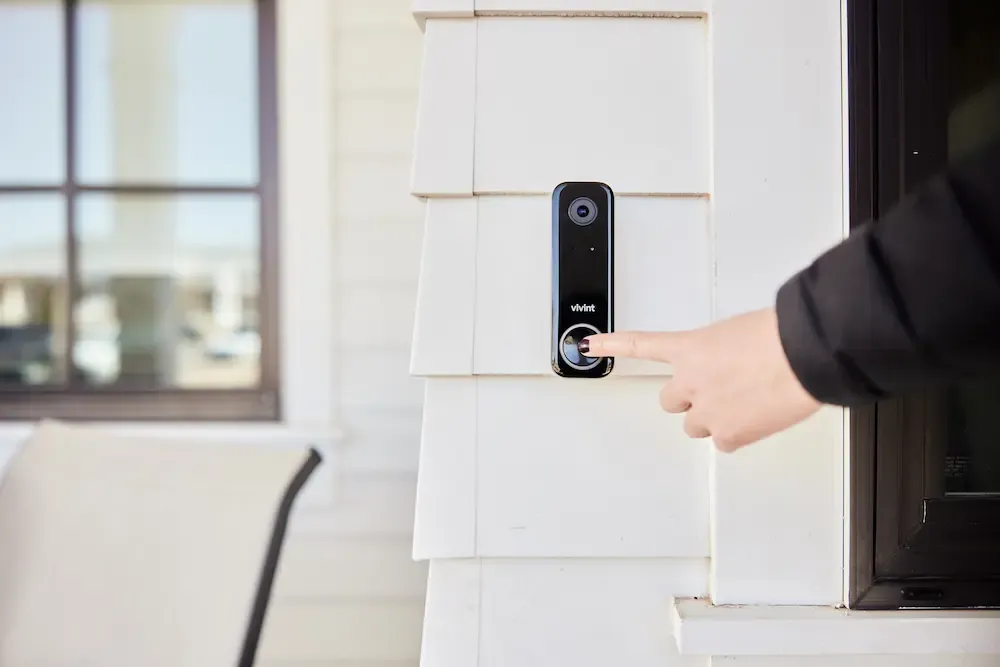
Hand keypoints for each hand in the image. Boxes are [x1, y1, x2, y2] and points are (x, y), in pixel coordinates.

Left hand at [580, 307, 821, 451]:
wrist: (802, 355)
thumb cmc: (781, 336)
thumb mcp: (742, 331)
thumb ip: (725, 350)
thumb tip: (734, 365)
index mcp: (691, 348)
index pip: (641, 345)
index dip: (612, 346)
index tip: (589, 346)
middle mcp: (690, 381)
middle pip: (671, 400)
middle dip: (690, 398)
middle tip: (719, 390)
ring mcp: (706, 411)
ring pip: (696, 425)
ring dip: (712, 418)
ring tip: (744, 403)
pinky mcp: (728, 435)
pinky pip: (724, 442)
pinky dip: (738, 434)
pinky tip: (757, 417)